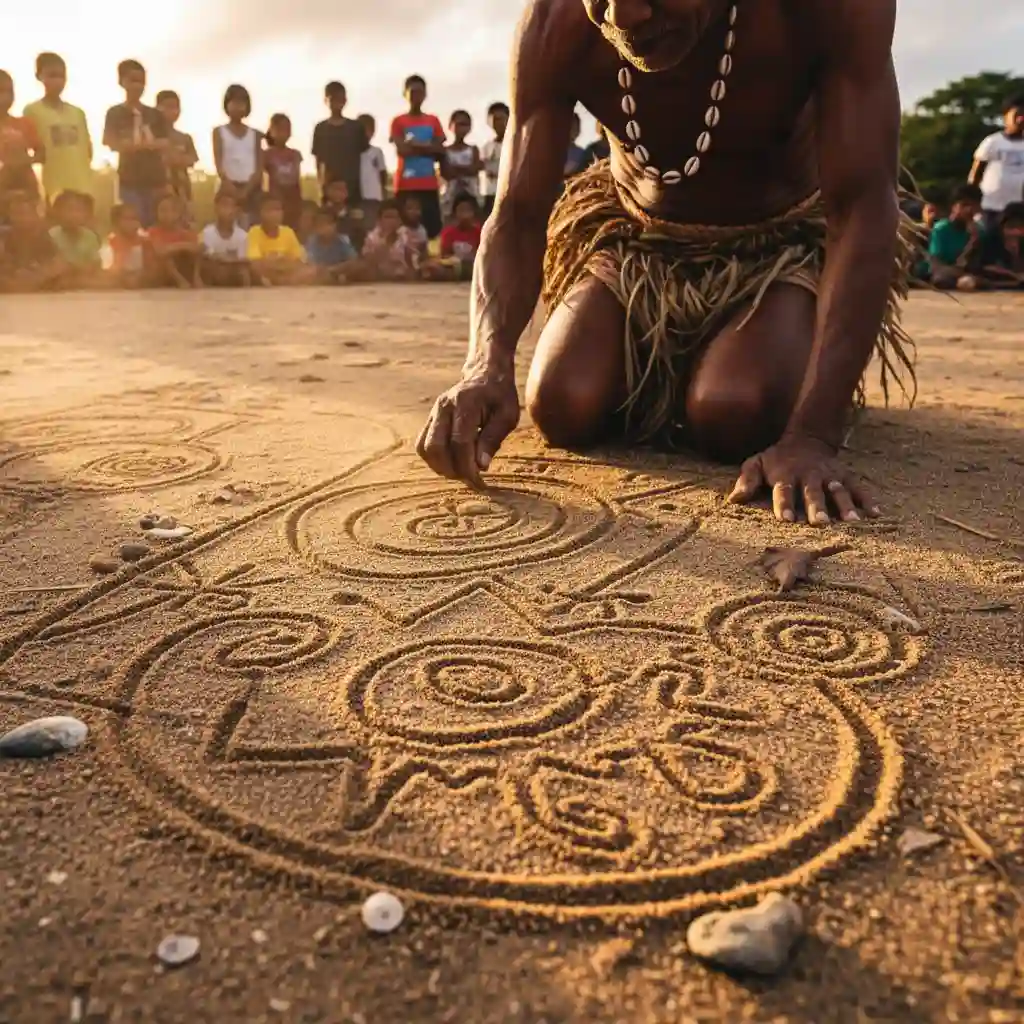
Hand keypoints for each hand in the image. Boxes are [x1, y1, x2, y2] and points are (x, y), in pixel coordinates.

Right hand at [416, 363, 519, 487]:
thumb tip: (481, 466)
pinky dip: (435, 459)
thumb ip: (492, 439)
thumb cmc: (499, 396)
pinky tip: (452, 462)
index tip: (480, 483)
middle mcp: (444, 407)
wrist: (485, 374)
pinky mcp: (430, 419)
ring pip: (425, 448)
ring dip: (441, 467)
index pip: (460, 443)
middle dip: (452, 470)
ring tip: (461, 471)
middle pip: (435, 448)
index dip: (468, 467)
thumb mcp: (507, 415)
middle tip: (471, 478)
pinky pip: (423, 445)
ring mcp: (434, 412)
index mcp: (465, 403)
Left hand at [728, 434, 880, 524]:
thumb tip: (734, 499)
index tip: (785, 520)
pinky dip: (868, 499)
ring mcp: (830, 475)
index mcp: (785, 475)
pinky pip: (859, 487)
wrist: (806, 439)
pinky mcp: (845, 475)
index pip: (783, 491)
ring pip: (838, 490)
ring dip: (845, 505)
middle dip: (817, 507)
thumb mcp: (756, 464)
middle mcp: (809, 475)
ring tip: (852, 521)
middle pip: (813, 492)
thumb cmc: (776, 459)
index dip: (783, 504)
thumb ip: (746, 480)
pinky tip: (876, 514)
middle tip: (821, 524)